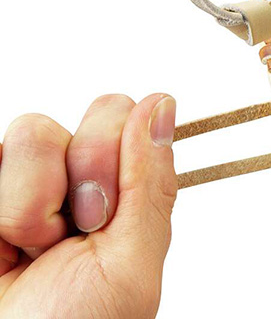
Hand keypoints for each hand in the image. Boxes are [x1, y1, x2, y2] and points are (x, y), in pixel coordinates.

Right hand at [0, 94, 177, 317]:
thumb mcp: (131, 259)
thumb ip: (149, 183)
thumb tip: (162, 103)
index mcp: (129, 191)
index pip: (136, 119)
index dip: (122, 154)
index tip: (109, 209)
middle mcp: (84, 176)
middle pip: (98, 112)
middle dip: (89, 174)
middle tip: (79, 229)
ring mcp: (32, 179)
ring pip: (35, 131)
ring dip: (33, 203)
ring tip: (33, 248)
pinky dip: (0, 212)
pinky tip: (4, 248)